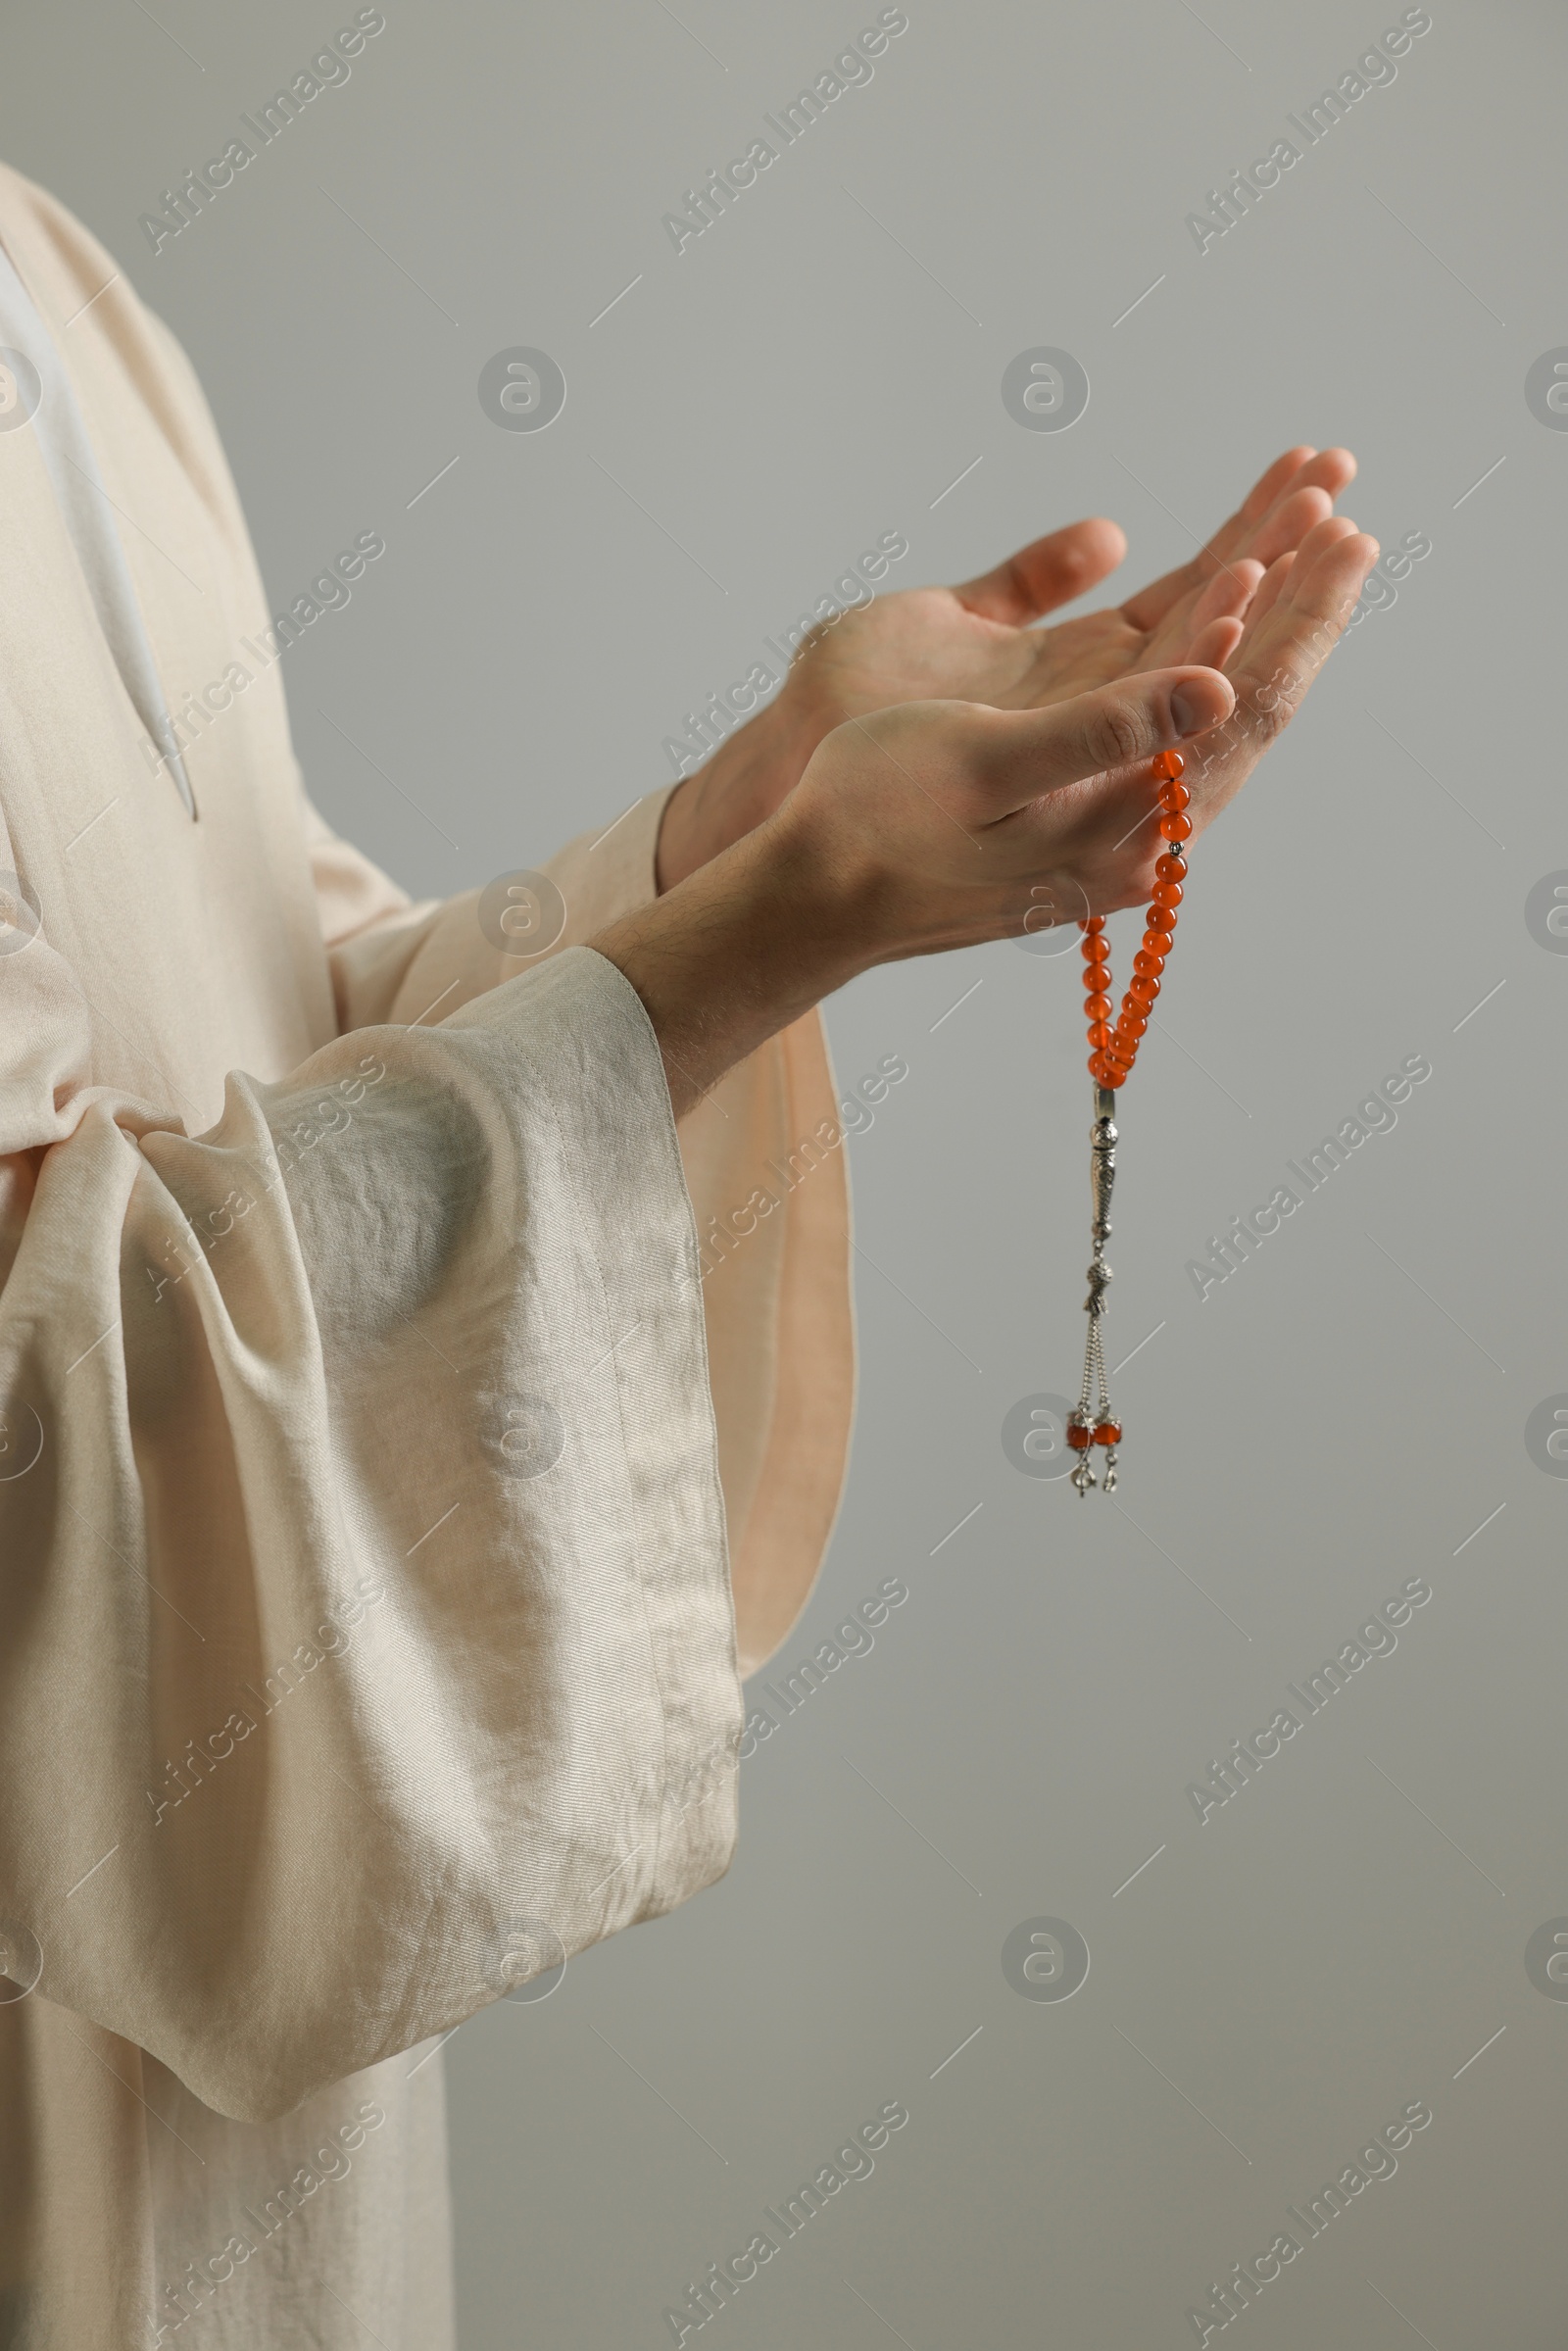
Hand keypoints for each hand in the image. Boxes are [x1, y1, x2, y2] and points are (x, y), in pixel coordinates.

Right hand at [655, 445, 1356, 888]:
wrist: (808, 894)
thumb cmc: (876, 823)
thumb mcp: (985, 763)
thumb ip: (1104, 729)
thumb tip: (1216, 687)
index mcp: (1129, 815)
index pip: (1243, 701)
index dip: (1296, 610)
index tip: (1339, 525)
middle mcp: (1137, 816)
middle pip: (1243, 688)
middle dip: (1295, 589)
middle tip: (1341, 493)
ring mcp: (1110, 803)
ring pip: (1207, 688)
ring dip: (1255, 599)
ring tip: (1300, 518)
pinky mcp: (1076, 786)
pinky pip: (1161, 697)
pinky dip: (1199, 630)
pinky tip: (1219, 595)